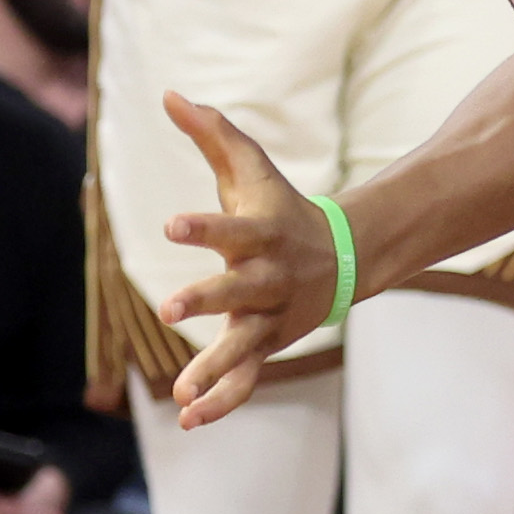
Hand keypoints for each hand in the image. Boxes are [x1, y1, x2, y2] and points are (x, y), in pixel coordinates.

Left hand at [156, 91, 333, 428]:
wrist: (345, 256)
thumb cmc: (283, 207)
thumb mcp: (251, 169)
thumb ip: (212, 133)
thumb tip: (169, 93)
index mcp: (261, 235)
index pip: (230, 228)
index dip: (201, 227)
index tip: (170, 224)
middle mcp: (268, 279)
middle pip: (238, 292)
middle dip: (206, 300)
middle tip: (168, 309)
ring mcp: (272, 318)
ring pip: (245, 347)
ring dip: (215, 369)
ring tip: (181, 392)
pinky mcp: (270, 345)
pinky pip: (247, 379)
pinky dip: (222, 400)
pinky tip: (188, 419)